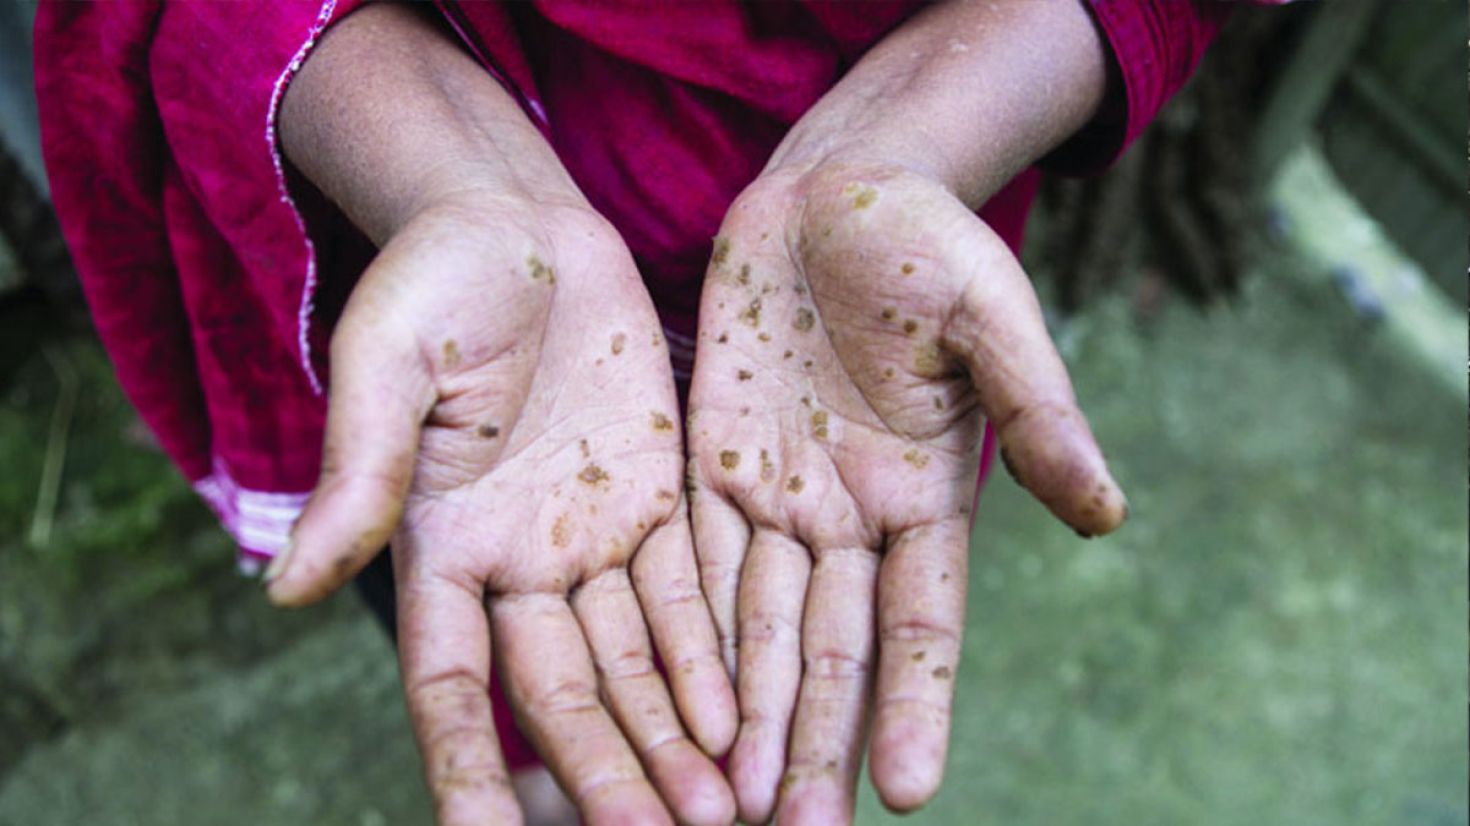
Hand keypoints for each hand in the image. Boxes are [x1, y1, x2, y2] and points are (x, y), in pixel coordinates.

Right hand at [266, 199, 736, 825]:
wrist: (519, 223)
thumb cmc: (434, 281)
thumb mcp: (387, 367)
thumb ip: (358, 476)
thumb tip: (289, 589)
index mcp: (440, 542)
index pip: (451, 683)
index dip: (467, 765)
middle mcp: (518, 561)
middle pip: (562, 693)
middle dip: (605, 773)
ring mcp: (591, 535)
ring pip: (633, 661)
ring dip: (670, 738)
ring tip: (716, 811)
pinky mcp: (656, 499)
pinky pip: (686, 594)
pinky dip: (706, 659)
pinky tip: (738, 722)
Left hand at [686, 162, 1125, 822]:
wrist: (831, 188)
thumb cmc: (924, 239)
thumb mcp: (989, 315)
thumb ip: (1037, 411)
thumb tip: (1105, 511)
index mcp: (922, 494)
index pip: (918, 622)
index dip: (914, 703)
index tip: (907, 789)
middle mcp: (847, 516)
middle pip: (830, 650)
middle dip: (814, 743)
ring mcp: (775, 496)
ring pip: (756, 627)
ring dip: (746, 717)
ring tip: (731, 808)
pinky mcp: (709, 466)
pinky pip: (692, 562)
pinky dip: (686, 634)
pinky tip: (676, 706)